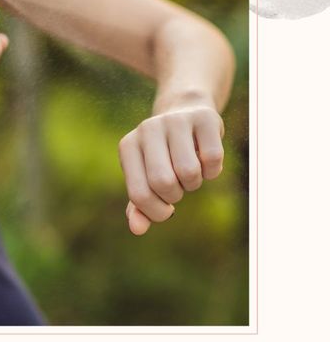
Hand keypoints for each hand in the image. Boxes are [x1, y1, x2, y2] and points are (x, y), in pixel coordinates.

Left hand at [119, 101, 224, 234]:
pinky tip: (206, 161)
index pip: (139, 194)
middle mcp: (148, 129)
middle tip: (178, 188)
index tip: (166, 209)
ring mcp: (175, 120)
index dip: (157, 211)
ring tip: (189, 172)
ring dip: (194, 183)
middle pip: (163, 182)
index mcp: (128, 146)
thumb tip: (137, 229)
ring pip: (189, 172)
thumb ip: (140, 205)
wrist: (186, 112)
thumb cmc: (163, 155)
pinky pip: (213, 159)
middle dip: (175, 196)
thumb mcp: (146, 177)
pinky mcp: (204, 118)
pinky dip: (213, 171)